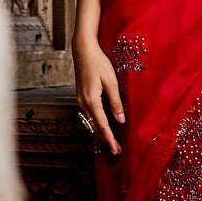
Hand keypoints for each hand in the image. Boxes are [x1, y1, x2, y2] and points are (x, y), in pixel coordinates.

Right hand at [73, 39, 124, 154]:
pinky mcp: (81, 96)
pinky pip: (89, 114)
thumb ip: (116, 101)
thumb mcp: (111, 81)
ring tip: (112, 141)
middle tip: (117, 150)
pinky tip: (103, 125)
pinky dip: (97, 123)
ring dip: (101, 131)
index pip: (102, 125)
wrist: (83, 49)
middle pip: (95, 126)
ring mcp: (80, 100)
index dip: (110, 139)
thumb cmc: (98, 62)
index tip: (117, 150)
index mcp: (91, 100)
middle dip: (106, 139)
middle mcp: (83, 103)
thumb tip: (121, 119)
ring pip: (91, 121)